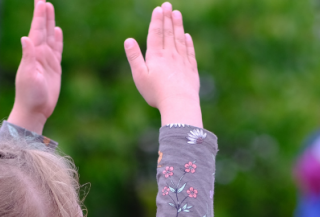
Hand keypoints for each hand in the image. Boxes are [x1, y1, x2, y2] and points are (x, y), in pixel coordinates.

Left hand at [7, 0, 62, 134]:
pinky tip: (57, 31)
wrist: (34, 110)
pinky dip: (57, 39)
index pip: (36, 29)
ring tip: (49, 9)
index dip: (39, 15)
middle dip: (43, 14)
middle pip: (42, 29)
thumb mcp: (28, 75)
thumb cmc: (29, 95)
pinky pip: (57, 49)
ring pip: (49, 36)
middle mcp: (39, 54)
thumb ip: (28, 56)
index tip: (40, 0)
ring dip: (49, 22)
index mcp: (33, 53)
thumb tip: (25, 38)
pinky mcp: (54, 68)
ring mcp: (46, 60)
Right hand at [124, 3, 202, 127]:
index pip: (156, 34)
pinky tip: (187, 37)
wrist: (179, 104)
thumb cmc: (156, 93)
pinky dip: (188, 43)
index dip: (156, 21)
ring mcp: (182, 61)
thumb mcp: (139, 76)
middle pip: (168, 33)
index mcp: (156, 56)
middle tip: (168, 5)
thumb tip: (128, 40)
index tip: (158, 9)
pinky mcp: (191, 70)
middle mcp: (170, 55)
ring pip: (180, 40)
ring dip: (178, 26)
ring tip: (177, 14)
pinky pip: (189, 53)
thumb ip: (134, 57)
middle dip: (167, 18)